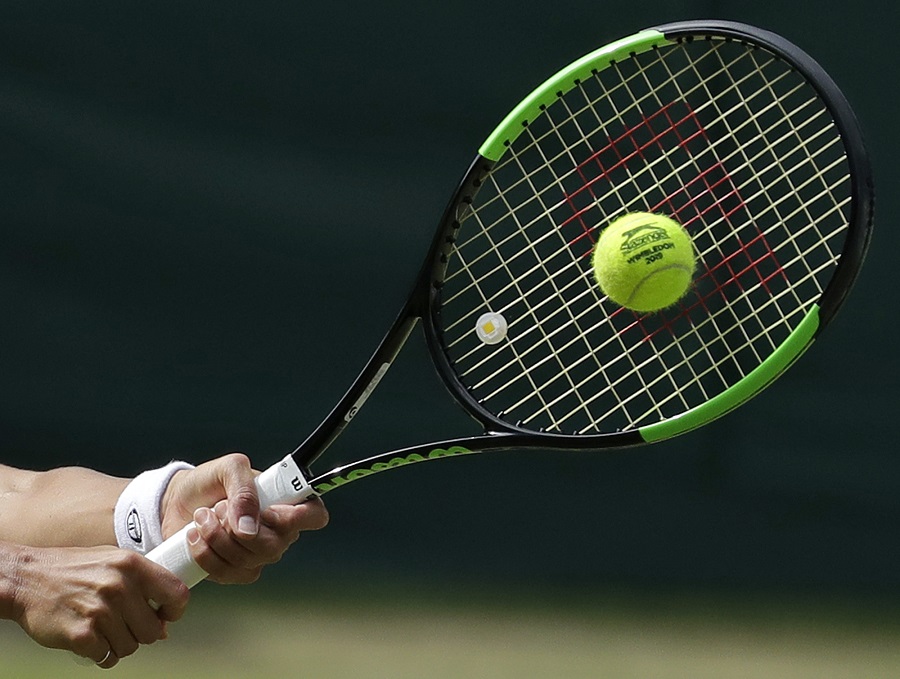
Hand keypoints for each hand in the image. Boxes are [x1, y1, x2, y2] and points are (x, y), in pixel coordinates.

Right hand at [11, 545, 188, 667]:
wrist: (27, 578)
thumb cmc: (74, 569)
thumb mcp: (114, 561)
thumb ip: (143, 585)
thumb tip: (164, 624)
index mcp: (133, 565)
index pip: (177, 594)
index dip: (174, 611)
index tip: (165, 616)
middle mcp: (120, 586)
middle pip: (153, 631)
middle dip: (141, 633)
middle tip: (124, 624)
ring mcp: (101, 611)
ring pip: (130, 647)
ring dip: (118, 643)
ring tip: (102, 627)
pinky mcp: (82, 634)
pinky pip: (106, 657)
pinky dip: (100, 653)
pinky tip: (90, 637)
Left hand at [159, 453, 328, 583]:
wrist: (176, 502)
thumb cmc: (209, 482)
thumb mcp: (228, 469)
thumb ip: (244, 489)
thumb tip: (249, 528)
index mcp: (286, 503)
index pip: (315, 516)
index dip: (297, 518)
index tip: (267, 511)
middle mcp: (278, 532)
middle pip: (275, 546)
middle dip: (237, 528)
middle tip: (219, 507)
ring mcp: (257, 555)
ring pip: (248, 561)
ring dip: (216, 538)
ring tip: (202, 517)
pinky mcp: (234, 571)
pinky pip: (227, 574)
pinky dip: (205, 554)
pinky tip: (195, 537)